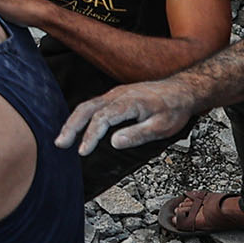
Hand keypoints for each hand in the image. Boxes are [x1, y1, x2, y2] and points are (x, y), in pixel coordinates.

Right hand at [58, 78, 202, 154]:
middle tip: (60, 143)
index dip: (90, 136)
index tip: (83, 151)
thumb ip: (138, 134)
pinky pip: (93, 104)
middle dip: (71, 126)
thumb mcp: (162, 127)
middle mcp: (118, 95)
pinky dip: (80, 116)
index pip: (102, 118)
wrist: (183, 91)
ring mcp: (115, 94)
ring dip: (73, 122)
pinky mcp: (115, 96)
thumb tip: (114, 143)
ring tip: (62, 139)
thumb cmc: (174, 109)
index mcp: (128, 102)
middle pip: (87, 108)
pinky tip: (76, 127)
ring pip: (87, 105)